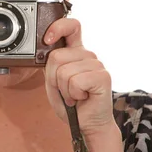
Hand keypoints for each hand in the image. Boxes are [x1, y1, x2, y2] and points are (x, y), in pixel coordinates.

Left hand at [43, 18, 115, 138]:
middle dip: (54, 79)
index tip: (48, 39)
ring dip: (64, 89)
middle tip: (65, 90)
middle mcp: (88, 55)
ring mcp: (97, 64)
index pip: (71, 27)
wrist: (86, 124)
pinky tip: (82, 97)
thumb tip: (48, 48)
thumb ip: (50, 65)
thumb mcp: (53, 82)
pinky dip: (74, 94)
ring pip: (64, 71)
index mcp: (76, 52)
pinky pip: (76, 81)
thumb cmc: (72, 104)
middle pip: (57, 56)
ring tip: (74, 95)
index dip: (58, 27)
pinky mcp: (103, 76)